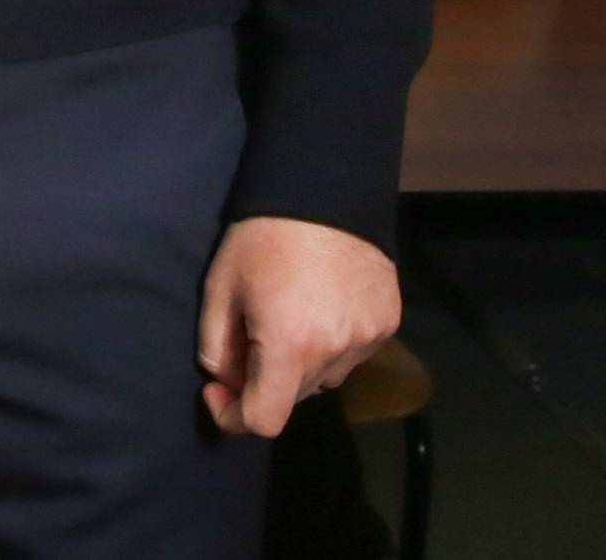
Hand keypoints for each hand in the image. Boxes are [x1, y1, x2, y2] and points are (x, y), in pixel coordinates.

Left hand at [197, 217, 398, 437]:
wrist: (325, 186)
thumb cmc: (264, 234)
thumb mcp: (220, 285)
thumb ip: (215, 345)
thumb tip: (227, 380)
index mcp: (292, 346)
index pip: (264, 420)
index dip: (233, 415)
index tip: (217, 388)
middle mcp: (336, 352)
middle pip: (295, 396)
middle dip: (266, 378)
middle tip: (250, 334)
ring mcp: (368, 339)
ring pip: (326, 376)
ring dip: (303, 362)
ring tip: (290, 312)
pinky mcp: (389, 321)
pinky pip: (352, 352)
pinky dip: (333, 341)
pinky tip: (322, 302)